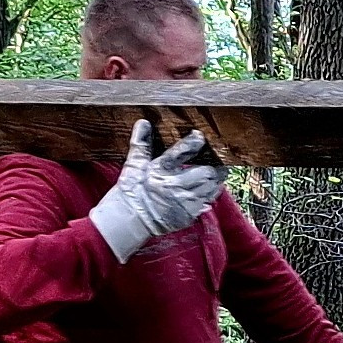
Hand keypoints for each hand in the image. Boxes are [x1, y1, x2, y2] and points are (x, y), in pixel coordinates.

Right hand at [87, 119, 221, 261]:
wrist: (128, 220)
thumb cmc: (131, 191)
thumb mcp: (133, 165)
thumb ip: (141, 144)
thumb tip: (143, 123)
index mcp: (161, 171)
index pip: (181, 152)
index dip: (193, 142)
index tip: (199, 136)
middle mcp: (175, 187)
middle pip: (206, 173)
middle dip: (213, 167)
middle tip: (215, 162)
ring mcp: (183, 203)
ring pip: (211, 189)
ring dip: (214, 181)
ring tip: (213, 175)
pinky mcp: (187, 216)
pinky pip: (206, 204)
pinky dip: (208, 196)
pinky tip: (205, 190)